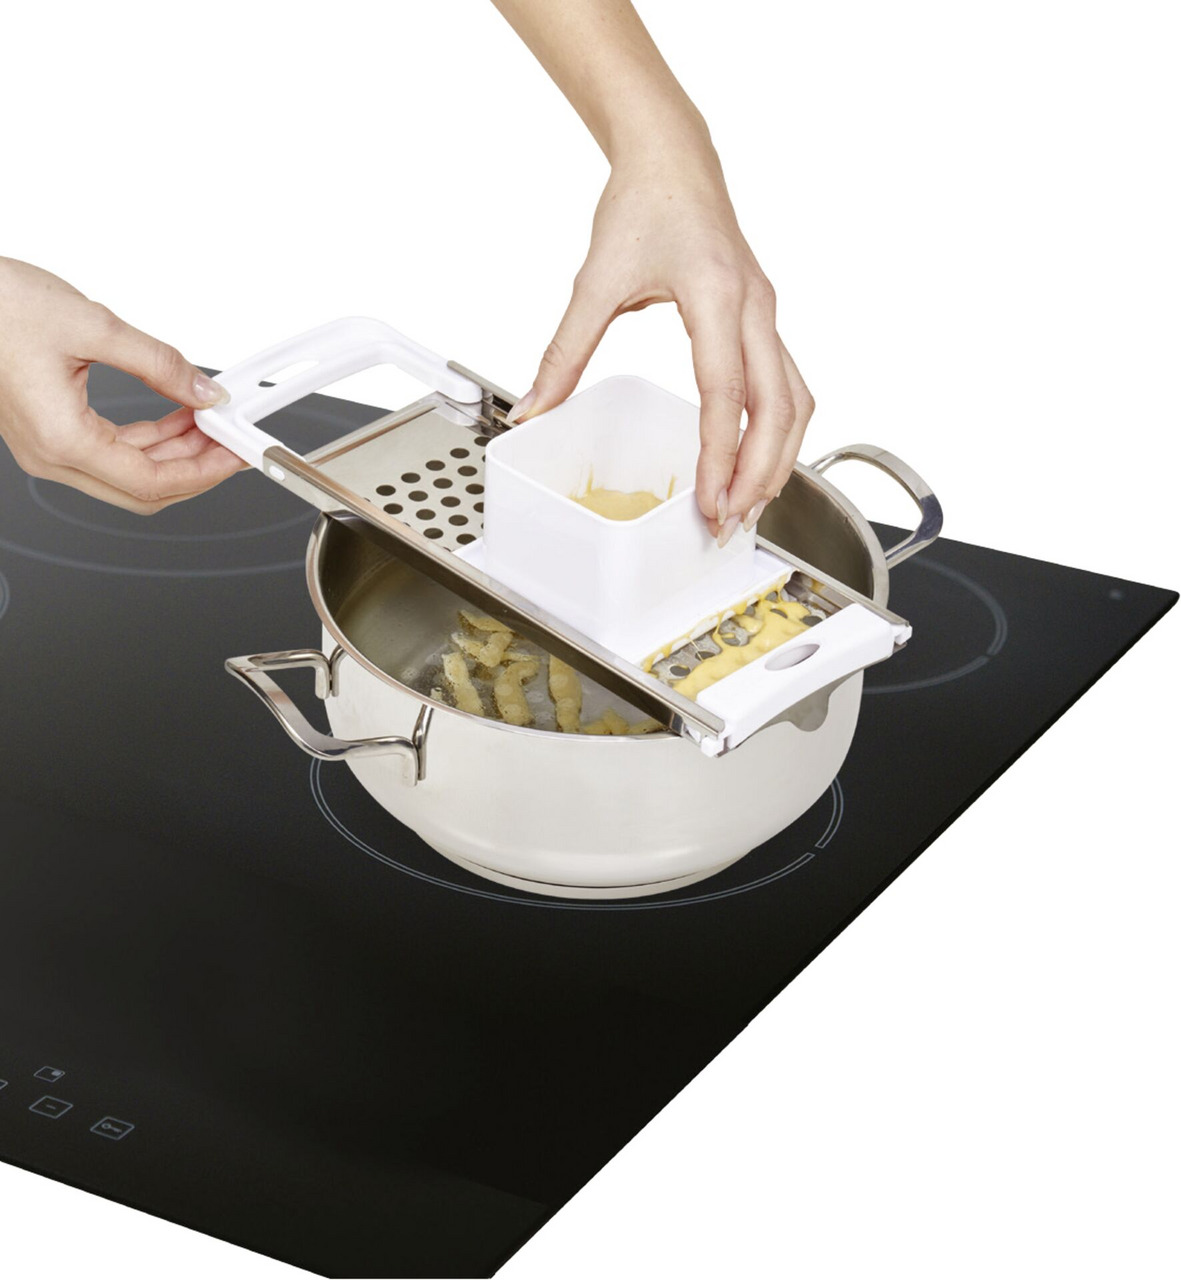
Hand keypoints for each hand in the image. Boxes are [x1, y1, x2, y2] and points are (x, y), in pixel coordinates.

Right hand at [0, 257, 242, 513]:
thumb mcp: (93, 325)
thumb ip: (158, 363)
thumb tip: (202, 391)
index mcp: (60, 438)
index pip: (150, 481)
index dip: (203, 473)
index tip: (233, 456)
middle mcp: (51, 454)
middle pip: (142, 490)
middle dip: (195, 470)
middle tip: (231, 445)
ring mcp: (49, 448)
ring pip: (129, 474)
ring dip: (175, 454)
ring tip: (210, 423)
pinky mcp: (50, 432)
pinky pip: (111, 452)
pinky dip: (150, 441)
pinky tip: (177, 417)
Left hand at [506, 146, 813, 543]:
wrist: (673, 156)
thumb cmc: (641, 205)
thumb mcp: (593, 281)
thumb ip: (563, 353)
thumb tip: (531, 411)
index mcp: (716, 296)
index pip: (727, 395)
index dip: (722, 456)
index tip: (711, 503)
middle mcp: (754, 307)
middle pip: (780, 408)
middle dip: (761, 473)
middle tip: (731, 521)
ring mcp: (767, 313)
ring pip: (796, 400)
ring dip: (779, 457)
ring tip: (748, 503)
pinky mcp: (765, 319)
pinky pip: (789, 385)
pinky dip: (777, 431)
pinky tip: (755, 460)